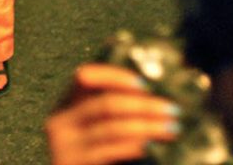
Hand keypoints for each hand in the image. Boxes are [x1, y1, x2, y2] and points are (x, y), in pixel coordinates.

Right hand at [44, 64, 180, 164]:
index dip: (113, 76)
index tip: (143, 84)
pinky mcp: (72, 163)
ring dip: (147, 126)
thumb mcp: (93, 127)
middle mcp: (61, 121)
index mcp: (65, 104)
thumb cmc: (91, 155)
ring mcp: (65, 144)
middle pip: (105, 103)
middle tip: (171, 110)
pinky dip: (131, 146)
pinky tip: (148, 146)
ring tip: (170, 129)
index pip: (85, 76)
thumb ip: (110, 112)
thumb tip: (148, 97)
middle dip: (143, 105)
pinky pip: (109, 150)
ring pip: (112, 128)